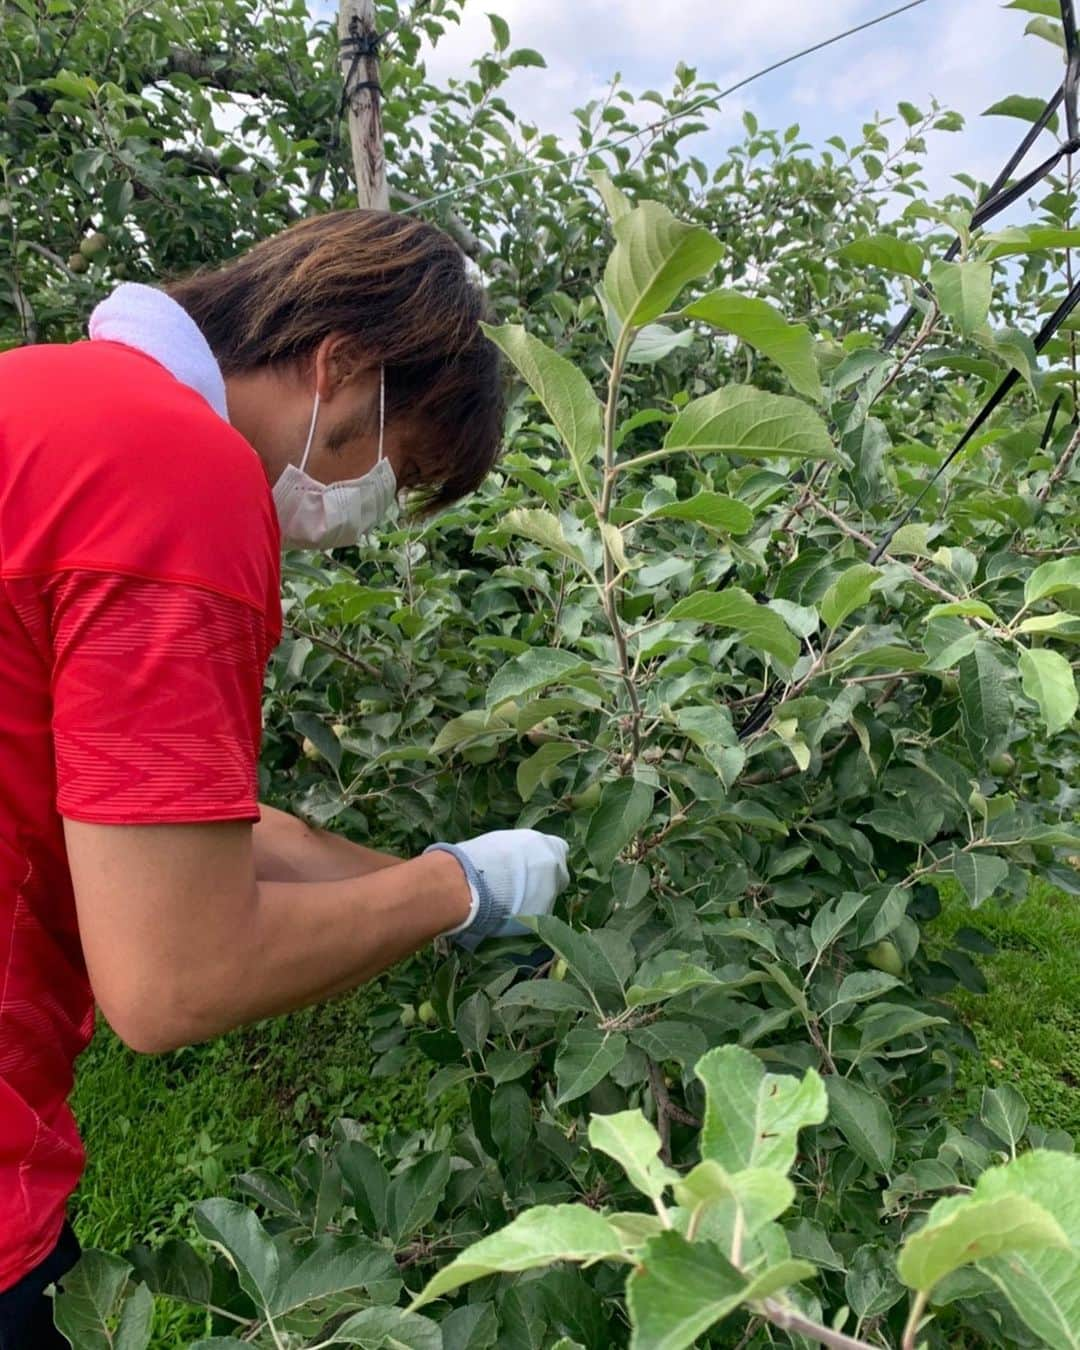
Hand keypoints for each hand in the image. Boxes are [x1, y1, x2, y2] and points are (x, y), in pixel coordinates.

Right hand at [425, 829, 570, 945]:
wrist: (473, 882)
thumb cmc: (482, 855)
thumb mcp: (504, 842)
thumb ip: (520, 851)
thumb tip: (517, 857)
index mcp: (547, 845)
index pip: (558, 850)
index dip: (545, 859)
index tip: (533, 865)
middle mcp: (556, 869)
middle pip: (559, 877)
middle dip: (545, 882)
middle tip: (522, 886)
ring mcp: (551, 894)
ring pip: (547, 899)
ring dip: (533, 900)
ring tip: (507, 902)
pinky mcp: (542, 918)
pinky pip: (536, 918)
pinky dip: (524, 917)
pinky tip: (505, 915)